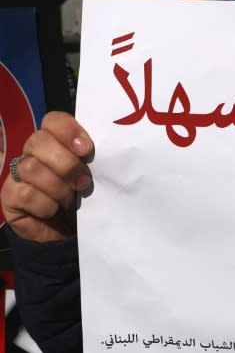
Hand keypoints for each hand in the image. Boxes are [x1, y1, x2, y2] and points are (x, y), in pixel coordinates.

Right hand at [0, 112, 92, 242]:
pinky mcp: (9, 195)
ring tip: (72, 199)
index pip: (53, 120)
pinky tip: (55, 209)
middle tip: (84, 181)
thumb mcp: (93, 176)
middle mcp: (33, 153)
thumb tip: (107, 152)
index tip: (87, 149)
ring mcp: (18, 173)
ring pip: (31, 168)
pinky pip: (25, 193)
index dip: (68, 131)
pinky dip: (46, 204)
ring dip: (58, 186)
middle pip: (39, 141)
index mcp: (56, 141)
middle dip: (66, 163)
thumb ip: (93, 161)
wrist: (68, 232)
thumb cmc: (84, 198)